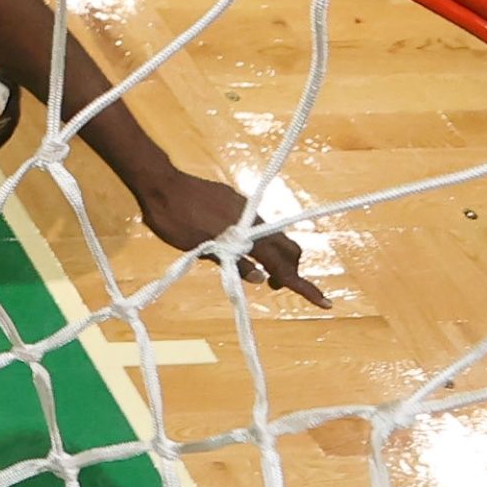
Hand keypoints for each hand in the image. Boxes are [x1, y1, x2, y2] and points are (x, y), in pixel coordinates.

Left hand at [133, 169, 324, 305]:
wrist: (161, 183)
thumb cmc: (175, 219)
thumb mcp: (201, 248)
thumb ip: (233, 262)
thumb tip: (259, 278)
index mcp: (248, 235)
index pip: (283, 265)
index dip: (303, 286)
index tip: (324, 303)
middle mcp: (254, 220)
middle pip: (287, 248)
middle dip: (290, 269)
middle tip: (272, 285)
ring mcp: (246, 208)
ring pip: (273, 235)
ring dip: (273, 255)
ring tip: (256, 270)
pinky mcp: (235, 201)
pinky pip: (258, 224)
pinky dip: (260, 241)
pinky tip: (240, 247)